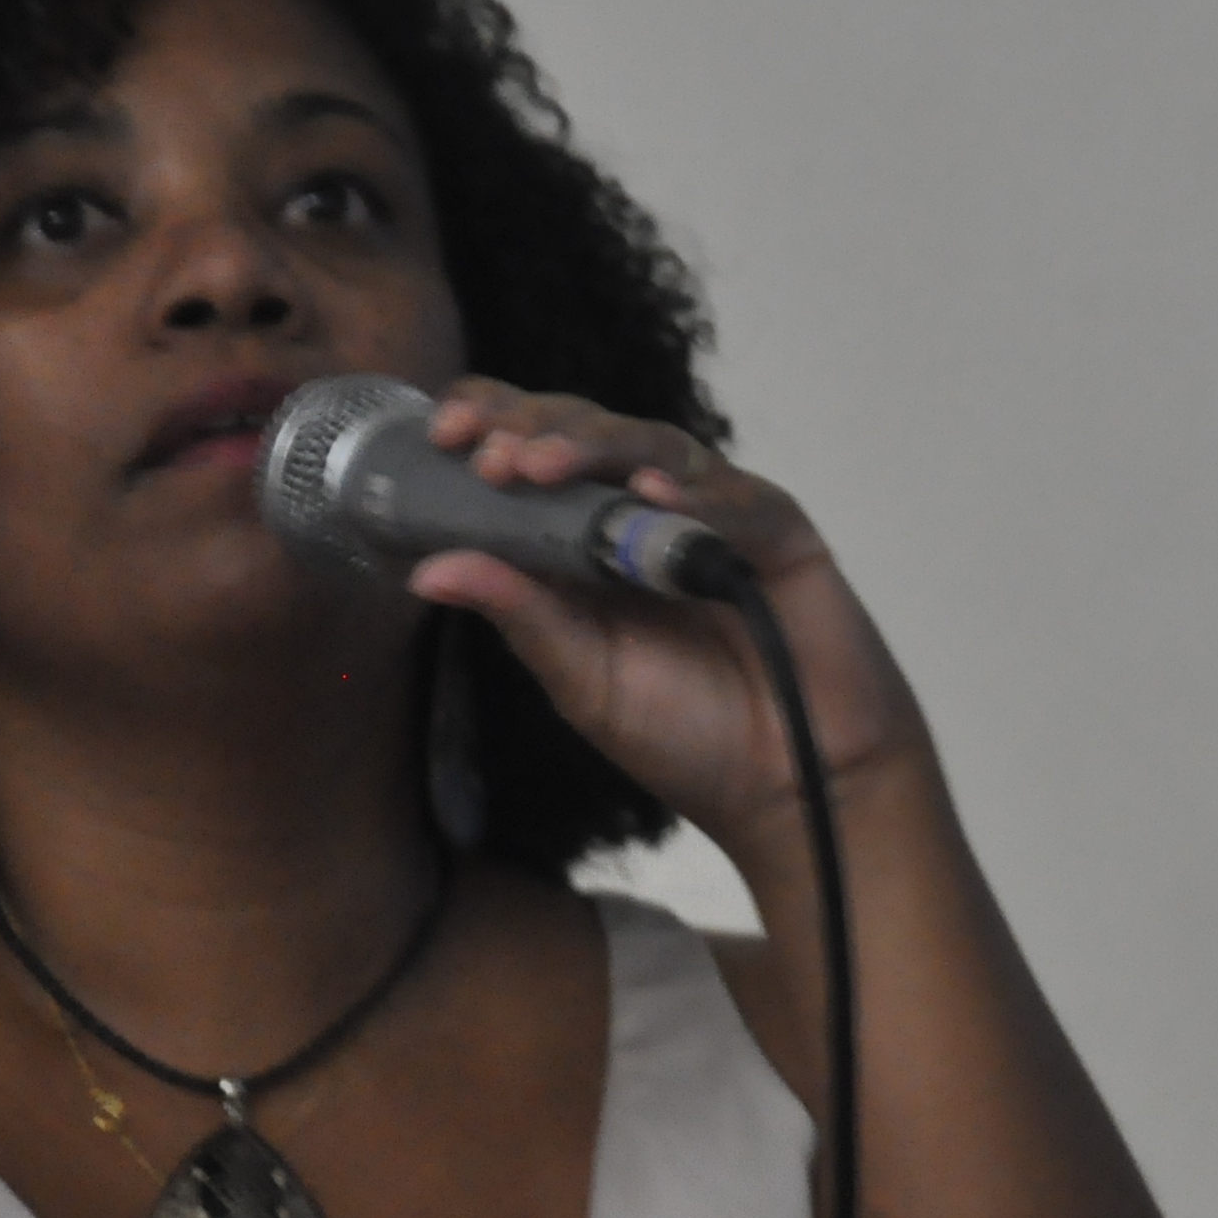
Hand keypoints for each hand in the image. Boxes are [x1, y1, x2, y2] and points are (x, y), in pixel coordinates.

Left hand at [404, 380, 931, 862]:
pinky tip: (653, 495)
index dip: (493, 428)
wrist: (792, 789)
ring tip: (542, 465)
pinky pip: (738, 497)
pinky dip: (696, 494)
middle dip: (533, 429)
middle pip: (589, 433)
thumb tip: (426, 572)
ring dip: (594, 448)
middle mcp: (649, 514)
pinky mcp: (779, 533)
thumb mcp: (582, 679)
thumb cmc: (689, 737)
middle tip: (490, 453)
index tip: (442, 436)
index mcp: (590, 542)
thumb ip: (520, 617)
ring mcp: (716, 516)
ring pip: (654, 446)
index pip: (536, 456)